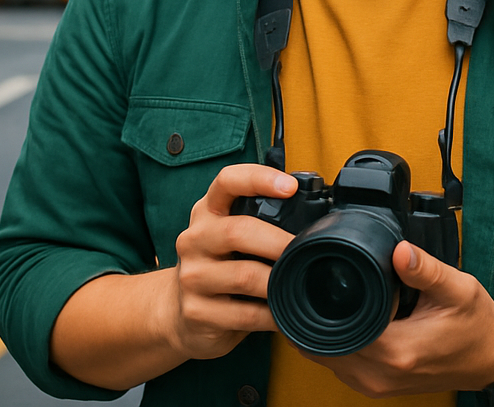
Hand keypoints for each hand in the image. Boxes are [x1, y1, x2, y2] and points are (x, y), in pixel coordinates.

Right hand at [164, 163, 298, 360]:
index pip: (228, 181)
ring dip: (278, 281)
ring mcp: (192, 276)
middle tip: (308, 249)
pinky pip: (245, 314)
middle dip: (279, 241)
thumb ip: (261, 221)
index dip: (259, 178)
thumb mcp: (232, 234)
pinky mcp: (196, 312)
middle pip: (238, 231)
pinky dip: (272, 314)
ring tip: (301, 283)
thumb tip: (315, 221)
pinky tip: (284, 313)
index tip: (290, 186)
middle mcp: (195, 238)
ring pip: (244, 276)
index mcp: (208, 210)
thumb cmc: (221, 265)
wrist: (177, 312)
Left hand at [300, 241, 493, 397]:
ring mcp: (378, 385)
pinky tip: (338, 317)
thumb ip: (425, 269)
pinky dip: (333, 342)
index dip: (318, 303)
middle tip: (307, 279)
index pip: (336, 330)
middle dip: (311, 314)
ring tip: (319, 294)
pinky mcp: (379, 385)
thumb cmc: (478, 324)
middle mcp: (381, 374)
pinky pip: (341, 365)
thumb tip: (398, 249)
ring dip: (319, 330)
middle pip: (323, 346)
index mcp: (397, 351)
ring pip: (328, 358)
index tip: (311, 276)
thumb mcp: (457, 288)